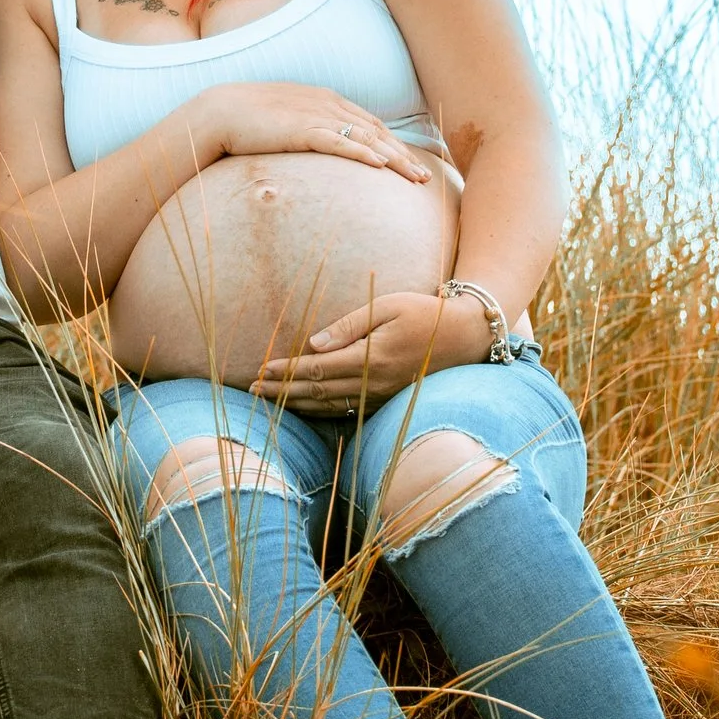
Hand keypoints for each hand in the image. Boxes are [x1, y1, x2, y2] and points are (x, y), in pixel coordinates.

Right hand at [194, 84, 431, 181]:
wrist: (220, 111)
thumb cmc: (249, 120)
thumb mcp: (286, 121)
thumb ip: (307, 129)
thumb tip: (318, 149)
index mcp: (326, 100)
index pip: (370, 123)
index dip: (394, 144)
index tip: (411, 163)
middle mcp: (328, 105)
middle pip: (377, 131)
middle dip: (404, 156)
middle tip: (424, 178)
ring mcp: (316, 116)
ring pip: (366, 137)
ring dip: (394, 159)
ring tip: (414, 178)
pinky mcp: (302, 130)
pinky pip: (340, 142)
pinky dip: (362, 152)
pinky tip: (380, 166)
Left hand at [249, 290, 466, 411]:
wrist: (465, 337)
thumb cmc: (424, 313)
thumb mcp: (386, 307)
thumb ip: (349, 326)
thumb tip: (314, 344)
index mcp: (372, 358)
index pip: (318, 369)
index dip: (287, 372)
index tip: (262, 370)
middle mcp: (374, 383)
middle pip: (318, 392)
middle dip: (283, 392)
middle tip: (253, 391)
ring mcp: (381, 396)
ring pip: (330, 406)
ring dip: (297, 405)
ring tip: (270, 401)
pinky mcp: (387, 401)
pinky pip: (347, 411)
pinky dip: (321, 411)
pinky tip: (304, 409)